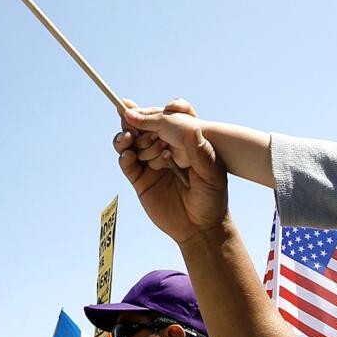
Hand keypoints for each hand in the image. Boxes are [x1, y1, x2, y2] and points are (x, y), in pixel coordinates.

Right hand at [115, 99, 227, 243]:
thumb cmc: (212, 197)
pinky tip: (128, 155)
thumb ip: (199, 150)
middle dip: (135, 120)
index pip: (165, 118)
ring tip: (129, 137)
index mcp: (183, 141)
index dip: (153, 111)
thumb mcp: (211, 172)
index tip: (145, 109)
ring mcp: (151, 163)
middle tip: (130, 119)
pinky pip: (127, 164)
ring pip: (131, 142)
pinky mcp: (140, 180)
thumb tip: (191, 126)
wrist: (201, 228)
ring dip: (126, 136)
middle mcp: (165, 148)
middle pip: (143, 127)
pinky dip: (124, 156)